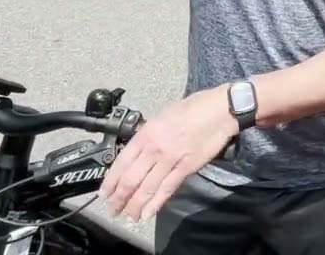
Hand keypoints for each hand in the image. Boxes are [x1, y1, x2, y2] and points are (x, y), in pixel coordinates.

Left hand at [100, 85, 237, 221]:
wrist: (220, 109)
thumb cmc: (194, 107)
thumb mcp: (163, 115)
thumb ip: (150, 134)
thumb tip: (141, 149)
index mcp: (146, 133)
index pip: (122, 162)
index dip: (111, 182)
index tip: (104, 194)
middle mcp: (154, 148)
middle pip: (131, 179)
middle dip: (119, 198)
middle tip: (113, 210)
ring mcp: (170, 159)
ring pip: (147, 188)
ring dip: (135, 205)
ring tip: (128, 216)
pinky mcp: (186, 168)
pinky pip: (167, 189)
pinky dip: (156, 203)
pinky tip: (147, 214)